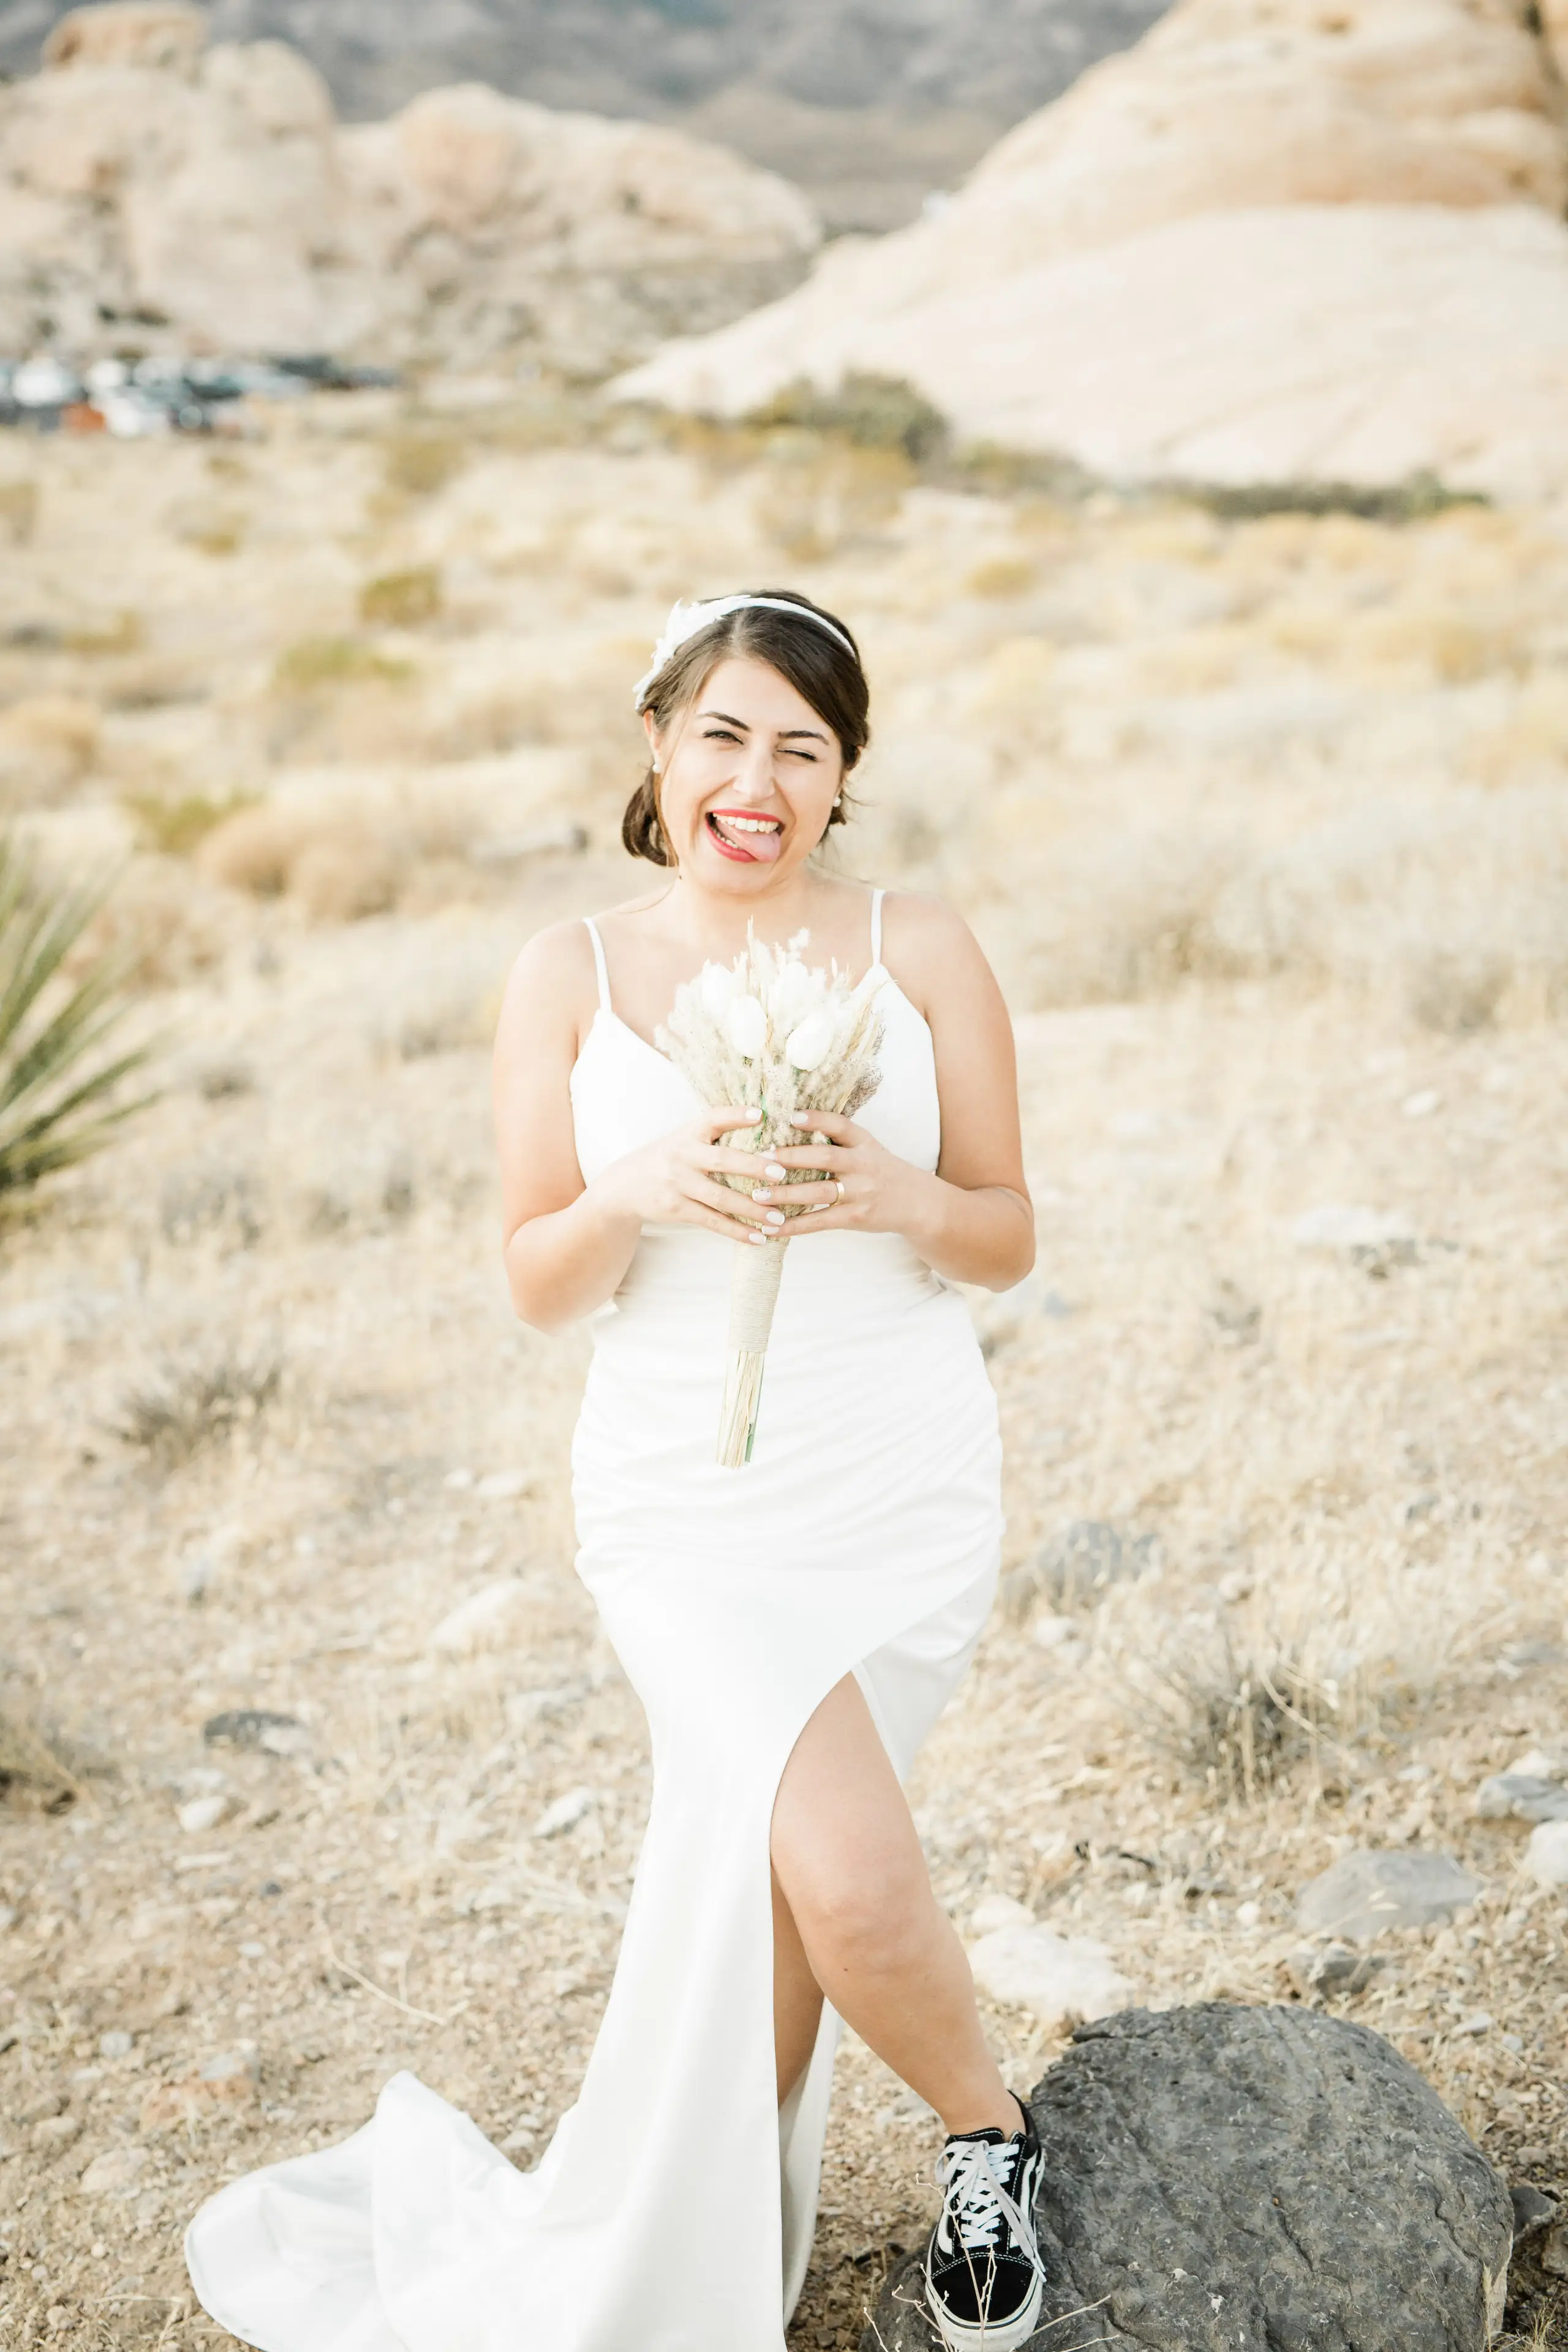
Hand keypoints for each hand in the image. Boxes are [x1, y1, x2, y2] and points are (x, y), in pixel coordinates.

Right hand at [589, 1109, 793, 1242]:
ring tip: (778, 1218)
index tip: (761, 1114)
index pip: (714, 1118)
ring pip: (720, 1198)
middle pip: (722, 1160)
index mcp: (688, 1132)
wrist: (624, 1186)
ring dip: (752, 1209)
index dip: (736, 1115)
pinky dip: (737, 1231)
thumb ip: (715, 1134)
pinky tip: (759, 1237)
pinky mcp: (676, 1209)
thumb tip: (765, 1124)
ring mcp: (678, 1184)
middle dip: (753, 1167)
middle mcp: (683, 1155)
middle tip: (781, 1174)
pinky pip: (712, 1221)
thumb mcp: (684, 1138)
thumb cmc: (668, 1158)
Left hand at [756, 1111, 928, 1237]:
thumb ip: (838, 1140)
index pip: (840, 1125)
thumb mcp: (867, 1148)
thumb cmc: (881, 1172)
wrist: (917, 1204)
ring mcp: (860, 1192)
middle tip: (760, 1157)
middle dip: (791, 1157)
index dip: (816, 1119)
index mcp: (864, 1143)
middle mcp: (863, 1164)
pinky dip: (794, 1225)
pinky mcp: (855, 1217)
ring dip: (785, 1194)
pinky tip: (772, 1227)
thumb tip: (791, 1127)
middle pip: (825, 1157)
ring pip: (818, 1191)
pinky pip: (820, 1221)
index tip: (790, 1116)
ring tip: (757, 1195)